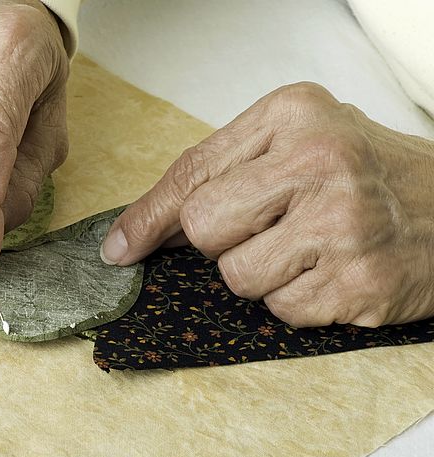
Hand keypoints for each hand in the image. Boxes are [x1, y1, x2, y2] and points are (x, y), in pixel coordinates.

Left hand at [101, 82, 433, 326]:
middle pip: (205, 228)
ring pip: (237, 278)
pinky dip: (297, 301)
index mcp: (295, 115)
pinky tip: (330, 273)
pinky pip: (280, 310)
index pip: (193, 173)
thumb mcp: (296, 144)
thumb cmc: (365, 175)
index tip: (120, 249)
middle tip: (267, 230)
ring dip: (262, 275)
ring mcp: (344, 225)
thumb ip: (221, 173)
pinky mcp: (359, 283)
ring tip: (309, 249)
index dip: (147, 218)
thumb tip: (136, 234)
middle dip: (220, 243)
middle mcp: (321, 162)